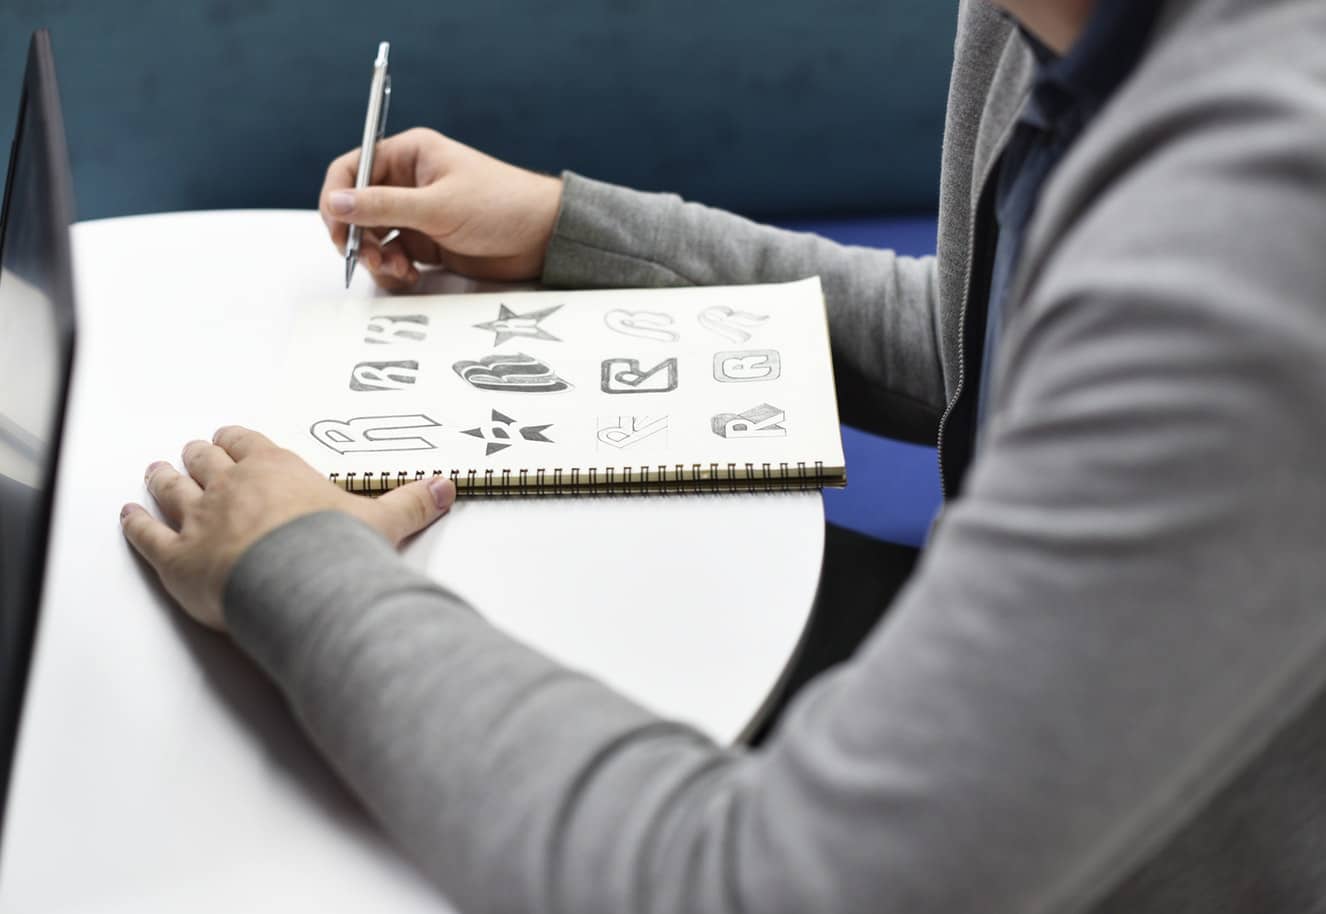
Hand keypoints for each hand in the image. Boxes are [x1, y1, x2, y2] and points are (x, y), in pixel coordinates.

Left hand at [120, 426, 456, 630]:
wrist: (300, 583)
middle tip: (192, 454)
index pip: (247, 443)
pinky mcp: (177, 558)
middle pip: (205, 461)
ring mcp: (200, 519)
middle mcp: (231, 486)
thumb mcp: (384, 522)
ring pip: (171, 489)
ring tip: (156, 472)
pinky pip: (147, 535)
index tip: (232, 441)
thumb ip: (413, 503)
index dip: (237, 442)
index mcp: (276, 469)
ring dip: (163, 479)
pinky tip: (129, 517)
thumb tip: (447, 487)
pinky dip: (135, 525)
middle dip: (198, 457)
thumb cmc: (335, 549)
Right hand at [319, 127, 564, 290]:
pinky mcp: (427, 242)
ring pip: (372, 236)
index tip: (336, 227)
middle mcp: (408, 182)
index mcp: (409, 155)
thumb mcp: (438, 206)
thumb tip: (336, 203)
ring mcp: (417, 214)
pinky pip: (393, 256)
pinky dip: (393, 269)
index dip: (337, 197)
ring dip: (375, 256)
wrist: (543, 238)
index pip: (352, 168)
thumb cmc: (501, 205)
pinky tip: (409, 275)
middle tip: (367, 257)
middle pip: (356, 207)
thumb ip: (384, 206)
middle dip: (356, 235)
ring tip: (396, 270)